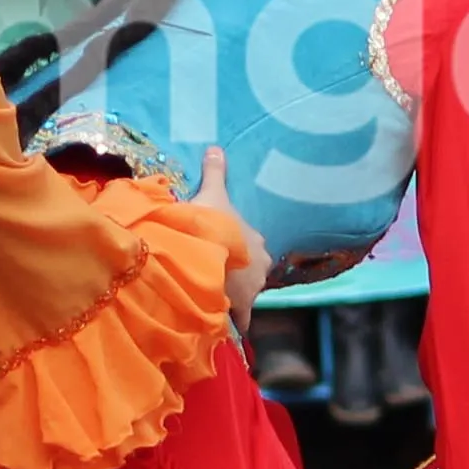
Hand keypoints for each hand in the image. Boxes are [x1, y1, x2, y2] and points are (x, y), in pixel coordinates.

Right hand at [188, 146, 273, 331]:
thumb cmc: (210, 226)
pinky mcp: (242, 310)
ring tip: (211, 293)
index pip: (249, 244)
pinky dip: (230, 319)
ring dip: (232, 294)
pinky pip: (238, 318)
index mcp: (256, 239)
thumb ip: (214, 174)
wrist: (205, 259)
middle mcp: (262, 265)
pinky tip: (220, 321)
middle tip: (214, 272)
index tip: (220, 250)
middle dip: (237, 273)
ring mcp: (254, 290)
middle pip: (251, 270)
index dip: (234, 247)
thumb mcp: (211, 195)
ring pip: (245, 293)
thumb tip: (216, 147)